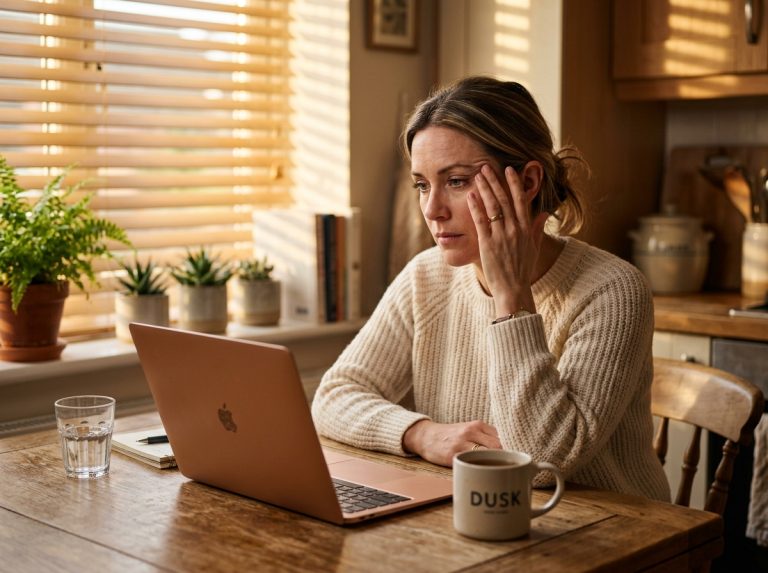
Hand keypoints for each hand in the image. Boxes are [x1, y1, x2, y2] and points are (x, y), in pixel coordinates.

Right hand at [402, 419, 501, 465]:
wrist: (426, 436)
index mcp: (477, 425)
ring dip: (494, 465)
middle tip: (506, 469)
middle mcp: (471, 431)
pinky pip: (472, 463)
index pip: (502, 436)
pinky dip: (479, 469)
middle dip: (504, 458)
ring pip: (487, 455)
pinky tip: (482, 473)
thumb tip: (508, 451)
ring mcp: (462, 443)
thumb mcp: (468, 429)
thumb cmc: (451, 435)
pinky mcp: (453, 455)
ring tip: (496, 473)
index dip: (510, 449)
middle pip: (498, 446)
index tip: (513, 459)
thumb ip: (486, 436)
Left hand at [467, 163, 548, 315]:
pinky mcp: (488, 244)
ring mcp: (501, 236)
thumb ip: (537, 229)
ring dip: (485, 189)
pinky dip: (476, 207)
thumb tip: (544, 213)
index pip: (521, 200)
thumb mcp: (533, 248)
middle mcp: (515, 230)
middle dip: (495, 181)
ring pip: (493, 207)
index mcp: (526, 229)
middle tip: (486, 166)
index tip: (509, 169)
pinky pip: (481, 221)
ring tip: (477, 175)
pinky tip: (470, 195)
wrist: (513, 289)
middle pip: (504, 199)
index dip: (514, 183)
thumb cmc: (522, 270)